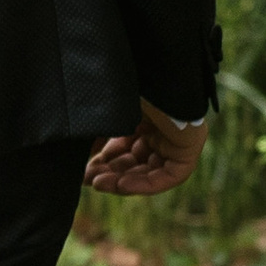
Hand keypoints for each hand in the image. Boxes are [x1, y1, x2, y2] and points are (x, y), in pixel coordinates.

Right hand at [84, 100, 207, 198]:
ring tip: (97, 183)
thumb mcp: (110, 113)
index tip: (83, 168)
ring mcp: (175, 142)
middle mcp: (161, 129)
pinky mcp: (187, 153)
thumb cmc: (135, 90)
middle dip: (109, 171)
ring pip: (147, 171)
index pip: (123, 144)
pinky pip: (165, 178)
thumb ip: (96, 134)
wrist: (158, 80)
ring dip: (121, 181)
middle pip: (133, 160)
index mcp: (145, 114)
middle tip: (87, 178)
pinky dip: (142, 184)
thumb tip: (78, 153)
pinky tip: (119, 185)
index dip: (103, 158)